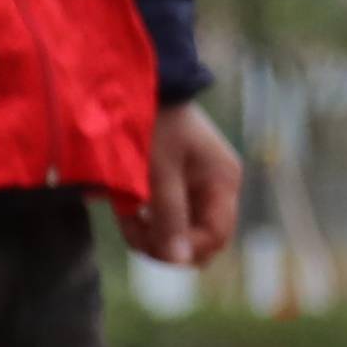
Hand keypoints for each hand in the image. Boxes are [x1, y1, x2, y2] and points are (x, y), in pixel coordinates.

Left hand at [122, 102, 244, 269]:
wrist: (140, 84)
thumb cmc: (151, 124)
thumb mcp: (157, 172)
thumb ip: (169, 217)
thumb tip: (177, 262)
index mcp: (222, 182)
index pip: (215, 236)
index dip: (185, 249)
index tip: (150, 247)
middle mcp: (217, 186)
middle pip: (200, 237)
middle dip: (167, 243)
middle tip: (133, 234)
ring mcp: (199, 184)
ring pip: (181, 229)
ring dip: (152, 231)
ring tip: (124, 216)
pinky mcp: (179, 181)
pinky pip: (169, 214)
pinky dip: (147, 217)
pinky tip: (127, 207)